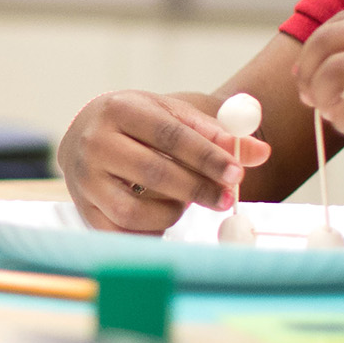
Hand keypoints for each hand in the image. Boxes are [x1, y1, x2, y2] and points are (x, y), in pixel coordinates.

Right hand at [59, 89, 267, 231]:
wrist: (85, 134)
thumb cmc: (139, 125)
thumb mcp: (172, 115)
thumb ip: (217, 133)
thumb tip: (260, 153)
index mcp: (119, 109)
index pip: (169, 135)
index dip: (207, 156)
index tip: (236, 173)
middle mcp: (94, 143)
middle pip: (153, 173)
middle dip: (198, 189)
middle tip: (227, 198)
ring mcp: (84, 179)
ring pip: (135, 211)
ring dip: (172, 211)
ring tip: (184, 201)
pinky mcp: (83, 210)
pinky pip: (122, 233)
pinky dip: (151, 230)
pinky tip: (163, 215)